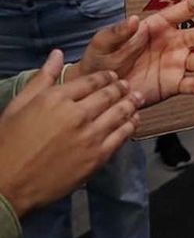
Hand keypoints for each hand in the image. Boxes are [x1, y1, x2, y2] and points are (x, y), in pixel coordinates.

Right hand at [0, 52, 138, 217]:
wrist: (7, 184)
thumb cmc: (9, 143)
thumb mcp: (18, 105)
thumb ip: (42, 78)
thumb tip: (58, 53)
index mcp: (56, 99)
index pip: (91, 81)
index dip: (106, 77)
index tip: (112, 76)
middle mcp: (76, 114)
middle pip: (109, 95)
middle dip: (121, 88)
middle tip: (128, 85)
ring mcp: (90, 136)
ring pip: (120, 113)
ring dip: (131, 103)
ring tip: (137, 99)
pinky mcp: (98, 156)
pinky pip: (122, 135)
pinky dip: (131, 125)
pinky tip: (134, 121)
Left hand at [77, 0, 193, 105]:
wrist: (98, 91)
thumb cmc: (100, 61)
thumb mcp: (103, 43)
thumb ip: (118, 32)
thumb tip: (134, 20)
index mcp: (157, 27)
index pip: (184, 11)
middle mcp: (172, 44)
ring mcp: (175, 64)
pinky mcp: (173, 84)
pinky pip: (192, 85)